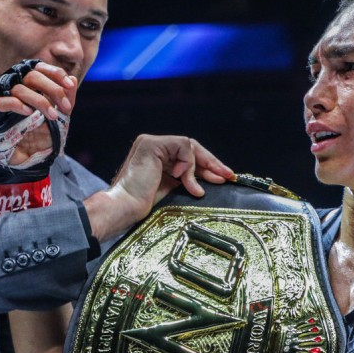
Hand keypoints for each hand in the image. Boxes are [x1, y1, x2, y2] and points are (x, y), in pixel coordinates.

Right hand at [0, 62, 77, 164]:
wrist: (25, 158)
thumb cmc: (40, 136)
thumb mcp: (59, 119)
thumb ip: (67, 100)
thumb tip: (73, 78)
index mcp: (32, 86)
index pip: (40, 69)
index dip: (55, 74)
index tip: (69, 85)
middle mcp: (18, 88)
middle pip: (32, 76)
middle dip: (52, 89)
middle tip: (65, 106)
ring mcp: (5, 98)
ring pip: (20, 88)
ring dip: (40, 101)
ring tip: (52, 116)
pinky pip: (2, 101)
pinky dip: (17, 104)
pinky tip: (29, 113)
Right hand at [83, 134, 233, 240]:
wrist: (125, 209)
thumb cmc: (142, 207)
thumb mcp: (170, 190)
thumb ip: (185, 180)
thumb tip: (208, 179)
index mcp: (155, 157)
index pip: (187, 155)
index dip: (207, 166)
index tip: (223, 178)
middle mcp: (152, 146)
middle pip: (191, 149)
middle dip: (212, 163)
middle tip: (228, 176)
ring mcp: (150, 143)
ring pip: (189, 147)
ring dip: (200, 168)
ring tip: (203, 186)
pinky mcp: (151, 145)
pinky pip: (183, 148)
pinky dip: (188, 165)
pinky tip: (186, 182)